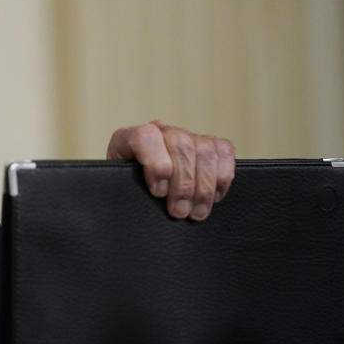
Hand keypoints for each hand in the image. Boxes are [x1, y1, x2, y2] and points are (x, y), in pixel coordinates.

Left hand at [106, 120, 235, 220]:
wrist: (138, 193)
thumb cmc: (127, 195)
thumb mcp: (119, 192)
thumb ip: (123, 191)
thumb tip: (140, 204)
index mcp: (128, 137)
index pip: (145, 136)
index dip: (156, 165)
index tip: (158, 193)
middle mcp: (160, 130)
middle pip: (181, 144)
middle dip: (184, 184)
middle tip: (179, 212)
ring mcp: (186, 135)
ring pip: (205, 149)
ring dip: (204, 187)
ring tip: (195, 212)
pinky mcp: (209, 144)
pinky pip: (224, 151)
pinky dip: (222, 177)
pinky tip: (212, 198)